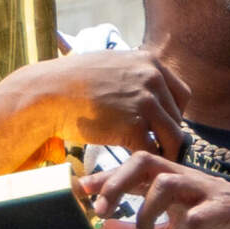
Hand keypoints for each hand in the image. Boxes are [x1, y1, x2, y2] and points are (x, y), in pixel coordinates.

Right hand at [13, 50, 189, 159]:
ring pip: (173, 136)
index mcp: (149, 62)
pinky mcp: (134, 126)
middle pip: (178, 117)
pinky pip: (153, 149)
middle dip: (168, 135)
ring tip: (153, 163)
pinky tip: (136, 165)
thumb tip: (149, 91)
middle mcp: (152, 78)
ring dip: (165, 152)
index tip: (163, 127)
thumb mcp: (112, 64)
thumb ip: (134, 75)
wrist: (47, 93)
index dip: (175, 114)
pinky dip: (147, 160)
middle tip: (158, 150)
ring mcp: (145, 102)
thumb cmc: (72, 82)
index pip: (182, 94)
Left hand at [80, 156, 229, 228]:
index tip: (79, 188)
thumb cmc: (224, 222)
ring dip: (146, 212)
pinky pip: (197, 218)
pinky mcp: (227, 209)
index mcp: (176, 179)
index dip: (106, 174)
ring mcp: (208, 192)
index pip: (135, 166)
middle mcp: (188, 179)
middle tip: (99, 207)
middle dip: (117, 181)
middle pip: (146, 162)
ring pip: (168, 184)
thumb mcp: (179, 226)